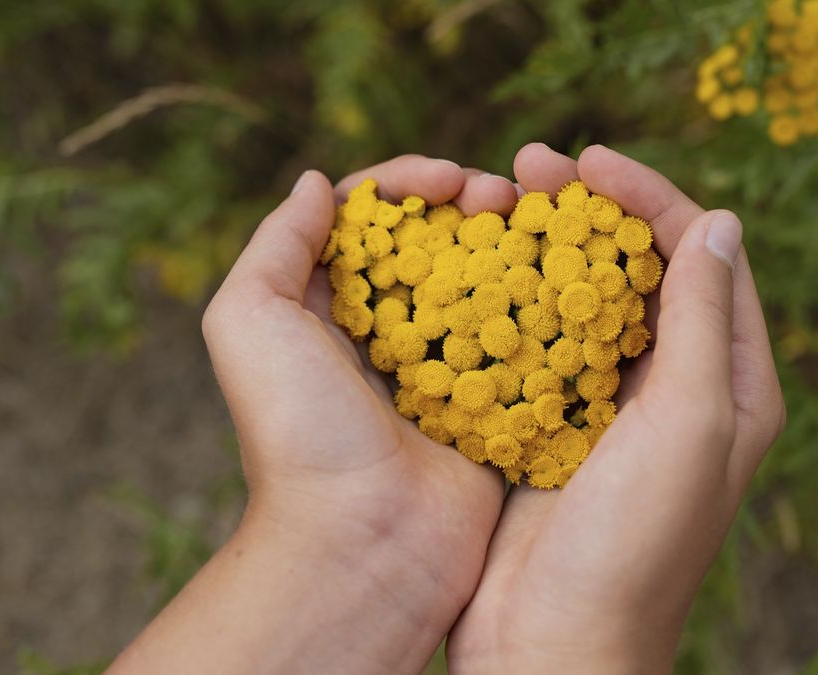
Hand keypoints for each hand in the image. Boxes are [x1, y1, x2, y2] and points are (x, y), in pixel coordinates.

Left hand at [110, 156, 520, 673]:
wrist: (361, 543)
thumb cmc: (298, 434)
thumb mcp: (250, 322)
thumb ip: (276, 244)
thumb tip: (319, 183)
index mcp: (329, 308)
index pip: (372, 220)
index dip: (409, 184)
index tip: (450, 178)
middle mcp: (389, 333)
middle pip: (436, 243)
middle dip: (473, 206)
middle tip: (507, 197)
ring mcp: (446, 370)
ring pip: (487, 285)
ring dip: (515, 247)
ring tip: (544, 229)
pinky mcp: (492, 406)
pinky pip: (525, 344)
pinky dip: (545, 307)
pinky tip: (568, 282)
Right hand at [446, 144, 785, 672]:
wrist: (554, 645)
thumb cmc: (634, 546)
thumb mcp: (687, 424)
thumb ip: (700, 322)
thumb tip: (717, 221)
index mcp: (731, 386)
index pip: (703, 259)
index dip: (652, 199)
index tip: (592, 162)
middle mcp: (678, 391)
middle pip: (643, 271)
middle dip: (594, 212)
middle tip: (533, 167)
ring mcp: (613, 410)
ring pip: (587, 303)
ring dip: (550, 249)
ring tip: (500, 200)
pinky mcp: (555, 429)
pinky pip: (541, 348)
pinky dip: (516, 303)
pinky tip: (480, 272)